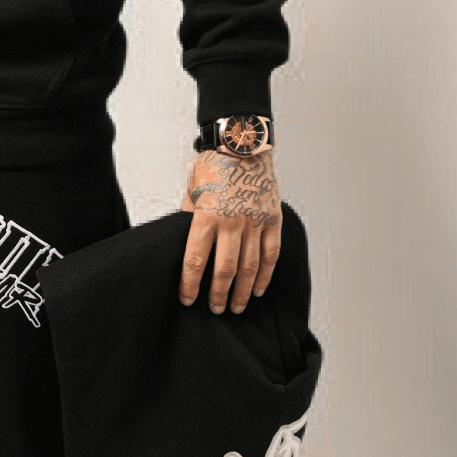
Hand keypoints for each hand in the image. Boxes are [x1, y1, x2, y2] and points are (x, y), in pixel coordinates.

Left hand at [178, 144, 281, 313]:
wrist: (242, 146)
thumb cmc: (213, 168)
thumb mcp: (191, 193)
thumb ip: (189, 220)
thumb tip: (184, 245)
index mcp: (207, 217)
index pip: (195, 261)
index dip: (190, 285)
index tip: (187, 299)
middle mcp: (232, 223)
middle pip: (224, 270)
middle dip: (217, 294)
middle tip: (214, 310)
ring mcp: (255, 223)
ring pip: (250, 267)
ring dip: (243, 292)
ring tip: (237, 307)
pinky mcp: (273, 220)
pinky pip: (271, 254)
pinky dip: (266, 275)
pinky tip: (260, 289)